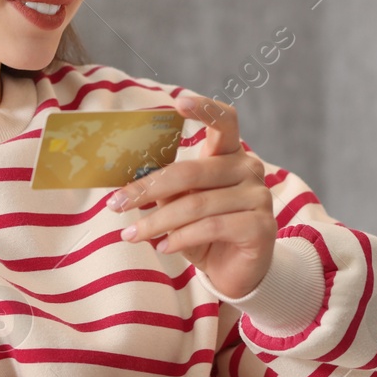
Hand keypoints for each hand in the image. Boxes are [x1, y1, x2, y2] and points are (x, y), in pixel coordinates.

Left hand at [111, 94, 275, 298]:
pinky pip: (211, 227)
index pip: (225, 122)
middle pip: (192, 171)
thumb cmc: (205, 233)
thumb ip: (166, 190)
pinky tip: (164, 247)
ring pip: (196, 204)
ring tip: (132, 234)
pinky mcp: (261, 226)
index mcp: (230, 155)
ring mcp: (259, 197)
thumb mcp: (181, 207)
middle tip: (116, 204)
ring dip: (157, 222)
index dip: (204, 109)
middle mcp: (249, 169)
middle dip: (148, 189)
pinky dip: (181, 238)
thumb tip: (131, 185)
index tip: (177, 103)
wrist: (236, 273)